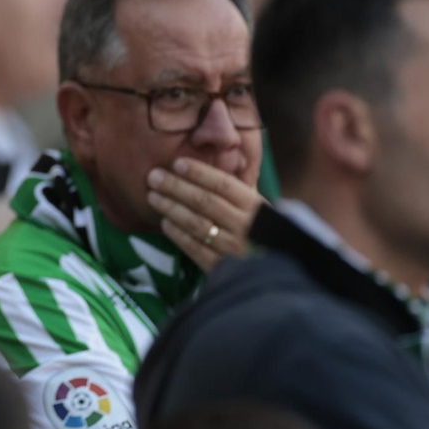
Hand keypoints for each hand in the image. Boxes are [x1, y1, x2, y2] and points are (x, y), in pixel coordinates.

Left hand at [146, 158, 261, 271]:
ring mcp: (234, 249)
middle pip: (205, 202)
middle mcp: (246, 226)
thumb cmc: (263, 233)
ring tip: (152, 196)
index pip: (224, 185)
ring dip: (172, 208)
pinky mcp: (223, 268)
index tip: (177, 163)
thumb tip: (220, 157)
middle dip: (176, 187)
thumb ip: (240, 189)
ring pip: (197, 224)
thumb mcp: (260, 209)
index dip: (199, 172)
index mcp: (256, 207)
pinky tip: (165, 223)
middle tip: (154, 176)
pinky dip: (179, 235)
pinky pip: (196, 250)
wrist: (276, 271)